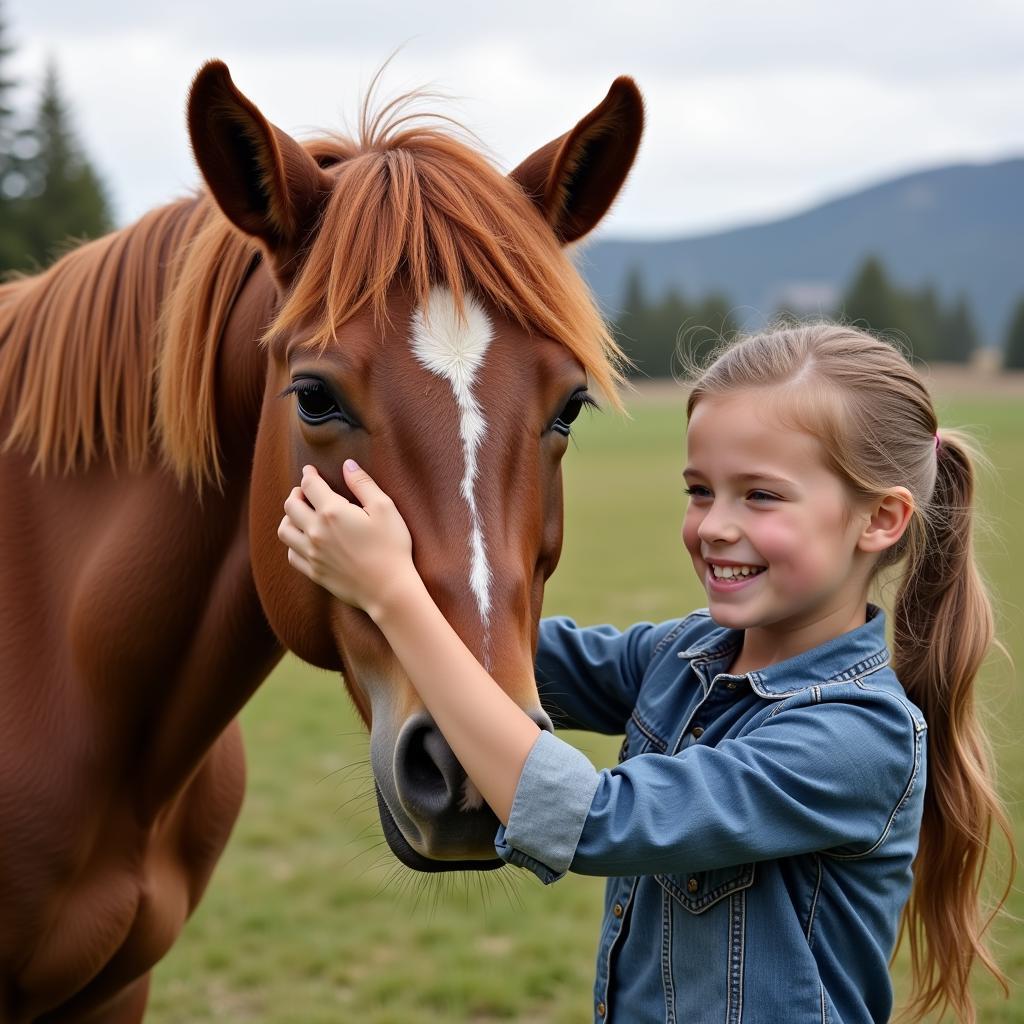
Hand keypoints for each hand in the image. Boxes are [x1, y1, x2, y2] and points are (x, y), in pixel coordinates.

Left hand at [277, 460, 419, 619]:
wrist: (389, 589)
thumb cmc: (391, 547)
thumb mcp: (385, 508)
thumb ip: (363, 484)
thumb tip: (347, 464)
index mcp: (332, 512)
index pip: (310, 485)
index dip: (308, 474)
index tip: (310, 470)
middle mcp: (316, 531)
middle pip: (291, 505)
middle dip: (296, 493)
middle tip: (305, 490)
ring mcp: (312, 554)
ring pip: (284, 530)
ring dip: (289, 517)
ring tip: (300, 514)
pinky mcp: (314, 572)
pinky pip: (291, 554)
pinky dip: (292, 543)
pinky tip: (303, 539)